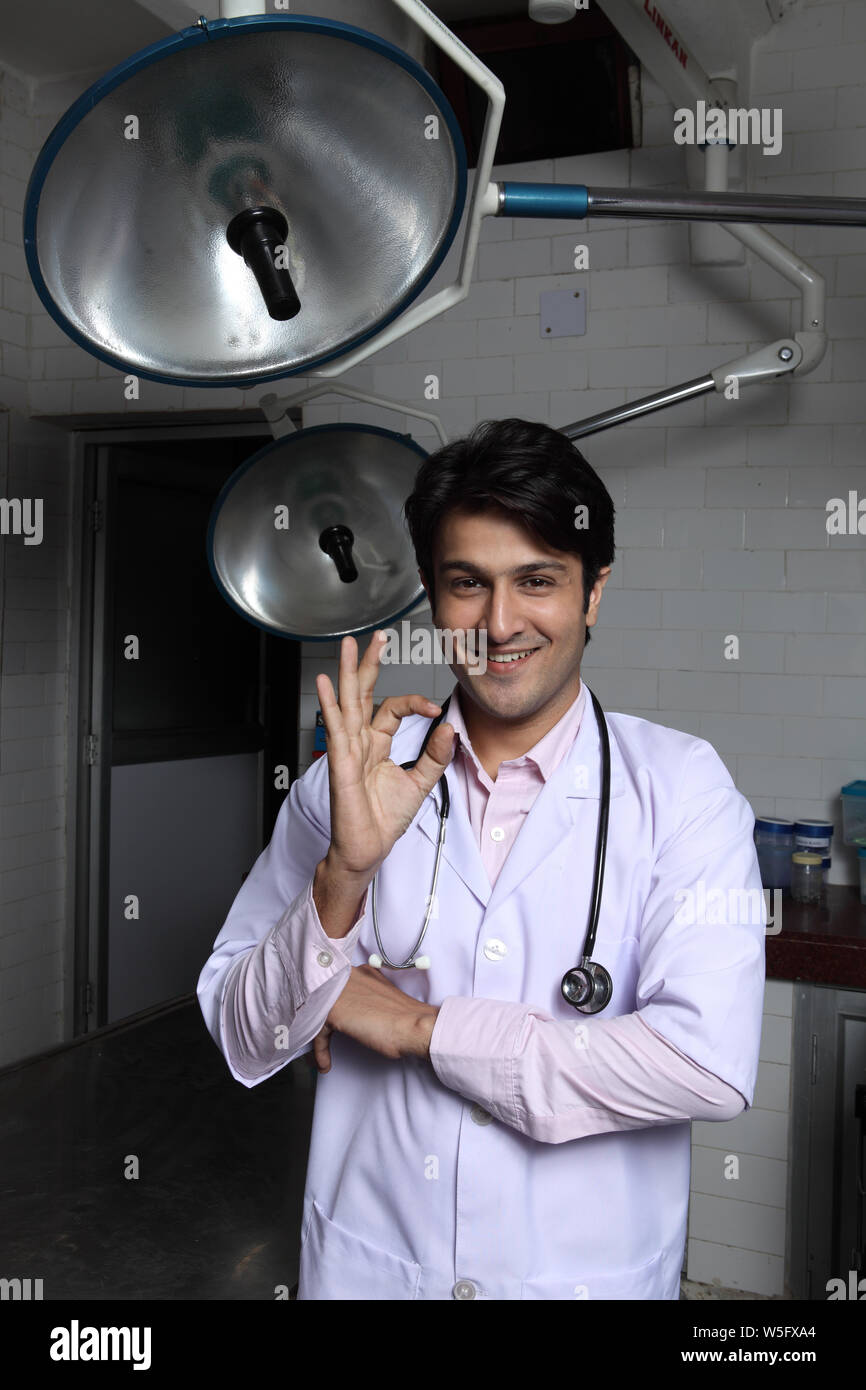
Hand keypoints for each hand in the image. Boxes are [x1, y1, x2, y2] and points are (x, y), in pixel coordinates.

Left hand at [312, 964, 439, 1072]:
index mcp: (361, 971)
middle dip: (319, 1021)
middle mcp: (347, 975)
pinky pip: (318, 1032)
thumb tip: (351, 1013)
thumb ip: (364, 999)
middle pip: (321, 998)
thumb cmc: (405, 1019)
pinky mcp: (334, 1010)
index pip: (334, 987)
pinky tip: (325, 1063)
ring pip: (317, 1014)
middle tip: (322, 1038)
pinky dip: (320, 1050)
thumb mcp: (381, 1000)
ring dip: (318, 1037)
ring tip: (323, 1054)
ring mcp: (338, 990)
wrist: (413, 1026)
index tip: (329, 1025)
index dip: (329, 1006)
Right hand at [316, 632, 455, 879]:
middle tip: (375, 636)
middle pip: (362, 693)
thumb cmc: (384, 819)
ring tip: (346, 645)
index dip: (414, 703)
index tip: (435, 709)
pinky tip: (324, 684)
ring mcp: (348, 751)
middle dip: (368, 663)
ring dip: (346, 672)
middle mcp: (360, 742)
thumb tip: (448, 729)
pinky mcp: (340, 765)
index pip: (393, 708)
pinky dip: (329, 706)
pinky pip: (336, 730)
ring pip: (347, 703)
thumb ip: (434, 756)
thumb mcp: (420, 784)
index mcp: (377, 744)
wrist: (368, 849)